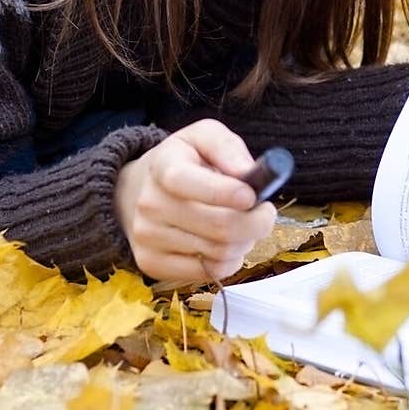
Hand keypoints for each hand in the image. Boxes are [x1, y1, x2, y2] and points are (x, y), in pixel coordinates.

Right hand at [114, 118, 277, 284]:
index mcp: (163, 165)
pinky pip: (210, 273)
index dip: (225, 192)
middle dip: (256, 222)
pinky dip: (230, 260)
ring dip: (245, 241)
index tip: (252, 196)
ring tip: (243, 225)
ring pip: (219, 252)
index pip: (186, 181)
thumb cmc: (186, 162)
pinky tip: (227, 243)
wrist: (143, 191)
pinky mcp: (152, 264)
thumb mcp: (204, 137)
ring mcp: (148, 237)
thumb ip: (227, 147)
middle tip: (265, 212)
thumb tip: (248, 173)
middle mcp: (150, 203)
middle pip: (218, 225)